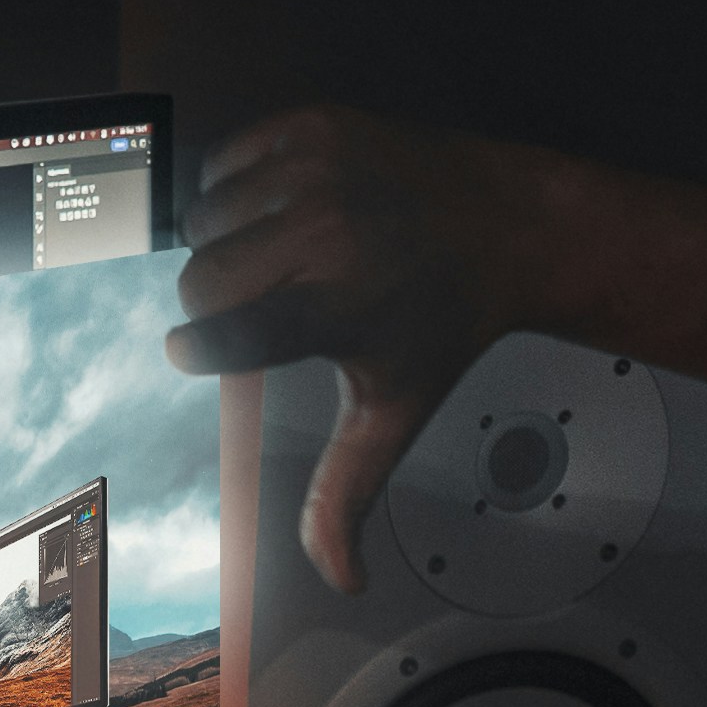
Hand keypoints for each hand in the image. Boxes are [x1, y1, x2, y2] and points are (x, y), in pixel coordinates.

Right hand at [166, 108, 706, 596]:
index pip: (221, 335)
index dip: (198, 349)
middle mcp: (326, 230)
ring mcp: (317, 170)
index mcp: (336, 305)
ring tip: (282, 256)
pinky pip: (220, 163)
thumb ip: (347, 493)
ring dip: (223, 243)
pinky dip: (233, 189)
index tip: (197, 351)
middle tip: (267, 304)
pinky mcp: (310, 125)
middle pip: (198, 279)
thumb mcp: (394, 411)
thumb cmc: (442, 325)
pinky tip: (282, 211)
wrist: (508, 223)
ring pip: (201, 219)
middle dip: (213, 301)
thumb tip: (343, 581)